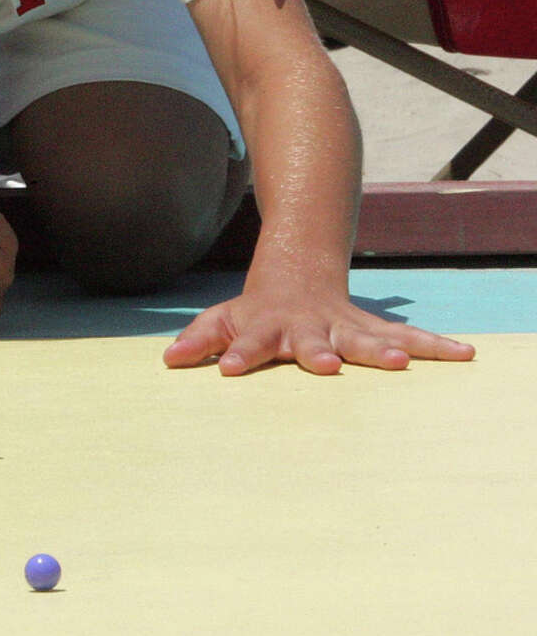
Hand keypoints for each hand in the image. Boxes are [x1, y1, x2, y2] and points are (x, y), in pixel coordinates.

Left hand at [163, 286, 475, 375]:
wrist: (300, 266)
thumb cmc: (257, 307)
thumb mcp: (224, 318)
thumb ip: (199, 339)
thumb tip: (170, 361)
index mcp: (267, 326)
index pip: (247, 342)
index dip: (239, 355)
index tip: (230, 370)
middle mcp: (307, 327)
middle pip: (311, 341)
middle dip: (317, 353)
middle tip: (325, 366)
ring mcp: (341, 326)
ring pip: (363, 337)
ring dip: (381, 349)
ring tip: (401, 362)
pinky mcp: (371, 328)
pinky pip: (406, 337)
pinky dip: (434, 346)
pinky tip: (464, 354)